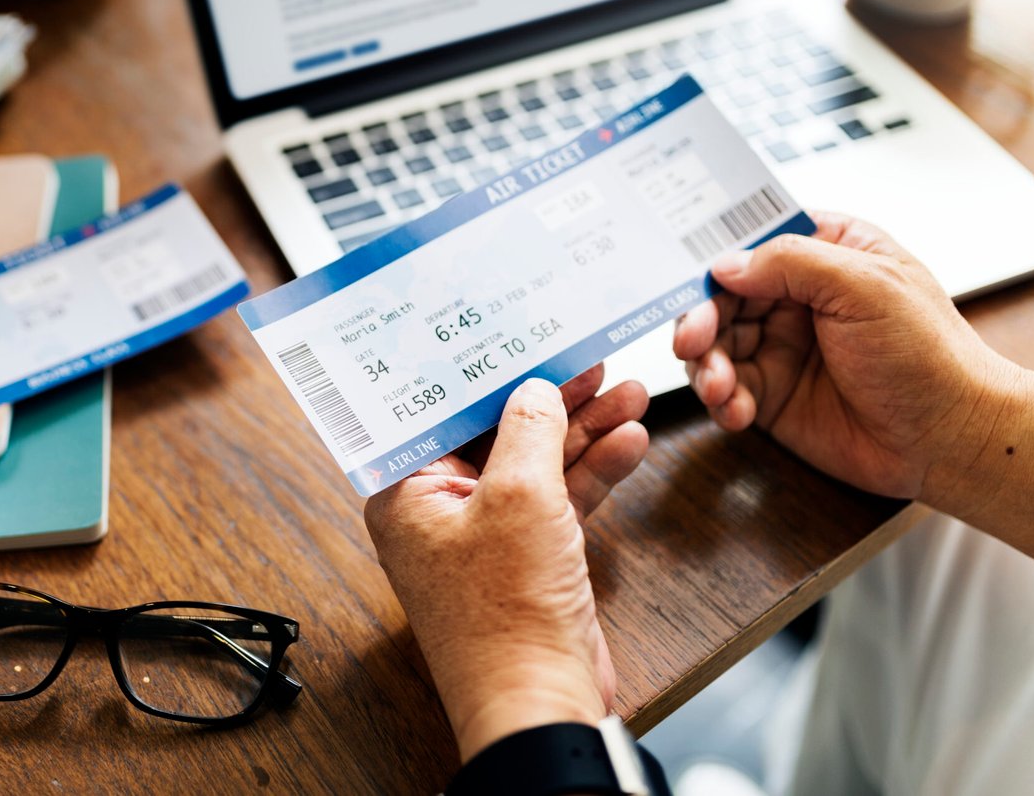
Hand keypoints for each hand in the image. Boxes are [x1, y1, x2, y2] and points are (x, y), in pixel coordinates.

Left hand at [364, 367, 648, 760]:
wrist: (542, 701)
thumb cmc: (507, 615)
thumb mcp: (520, 496)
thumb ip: (529, 429)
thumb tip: (536, 388)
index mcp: (404, 491)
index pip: (436, 410)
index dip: (479, 370)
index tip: (512, 331)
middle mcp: (437, 510)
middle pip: (492, 431)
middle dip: (547, 395)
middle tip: (587, 354)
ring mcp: (485, 535)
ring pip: (534, 462)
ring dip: (581, 427)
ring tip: (628, 387)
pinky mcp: (528, 558)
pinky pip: (559, 499)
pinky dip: (593, 471)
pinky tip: (629, 439)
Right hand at [672, 213, 1020, 506]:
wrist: (950, 440)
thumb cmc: (930, 356)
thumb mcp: (866, 286)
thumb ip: (792, 262)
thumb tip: (724, 265)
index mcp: (827, 252)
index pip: (753, 240)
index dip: (717, 256)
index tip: (695, 277)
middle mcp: (798, 297)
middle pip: (721, 295)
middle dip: (700, 319)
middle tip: (693, 341)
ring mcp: (782, 347)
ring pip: (713, 344)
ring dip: (705, 364)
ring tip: (720, 386)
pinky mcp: (772, 395)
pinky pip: (725, 390)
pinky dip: (720, 400)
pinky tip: (736, 411)